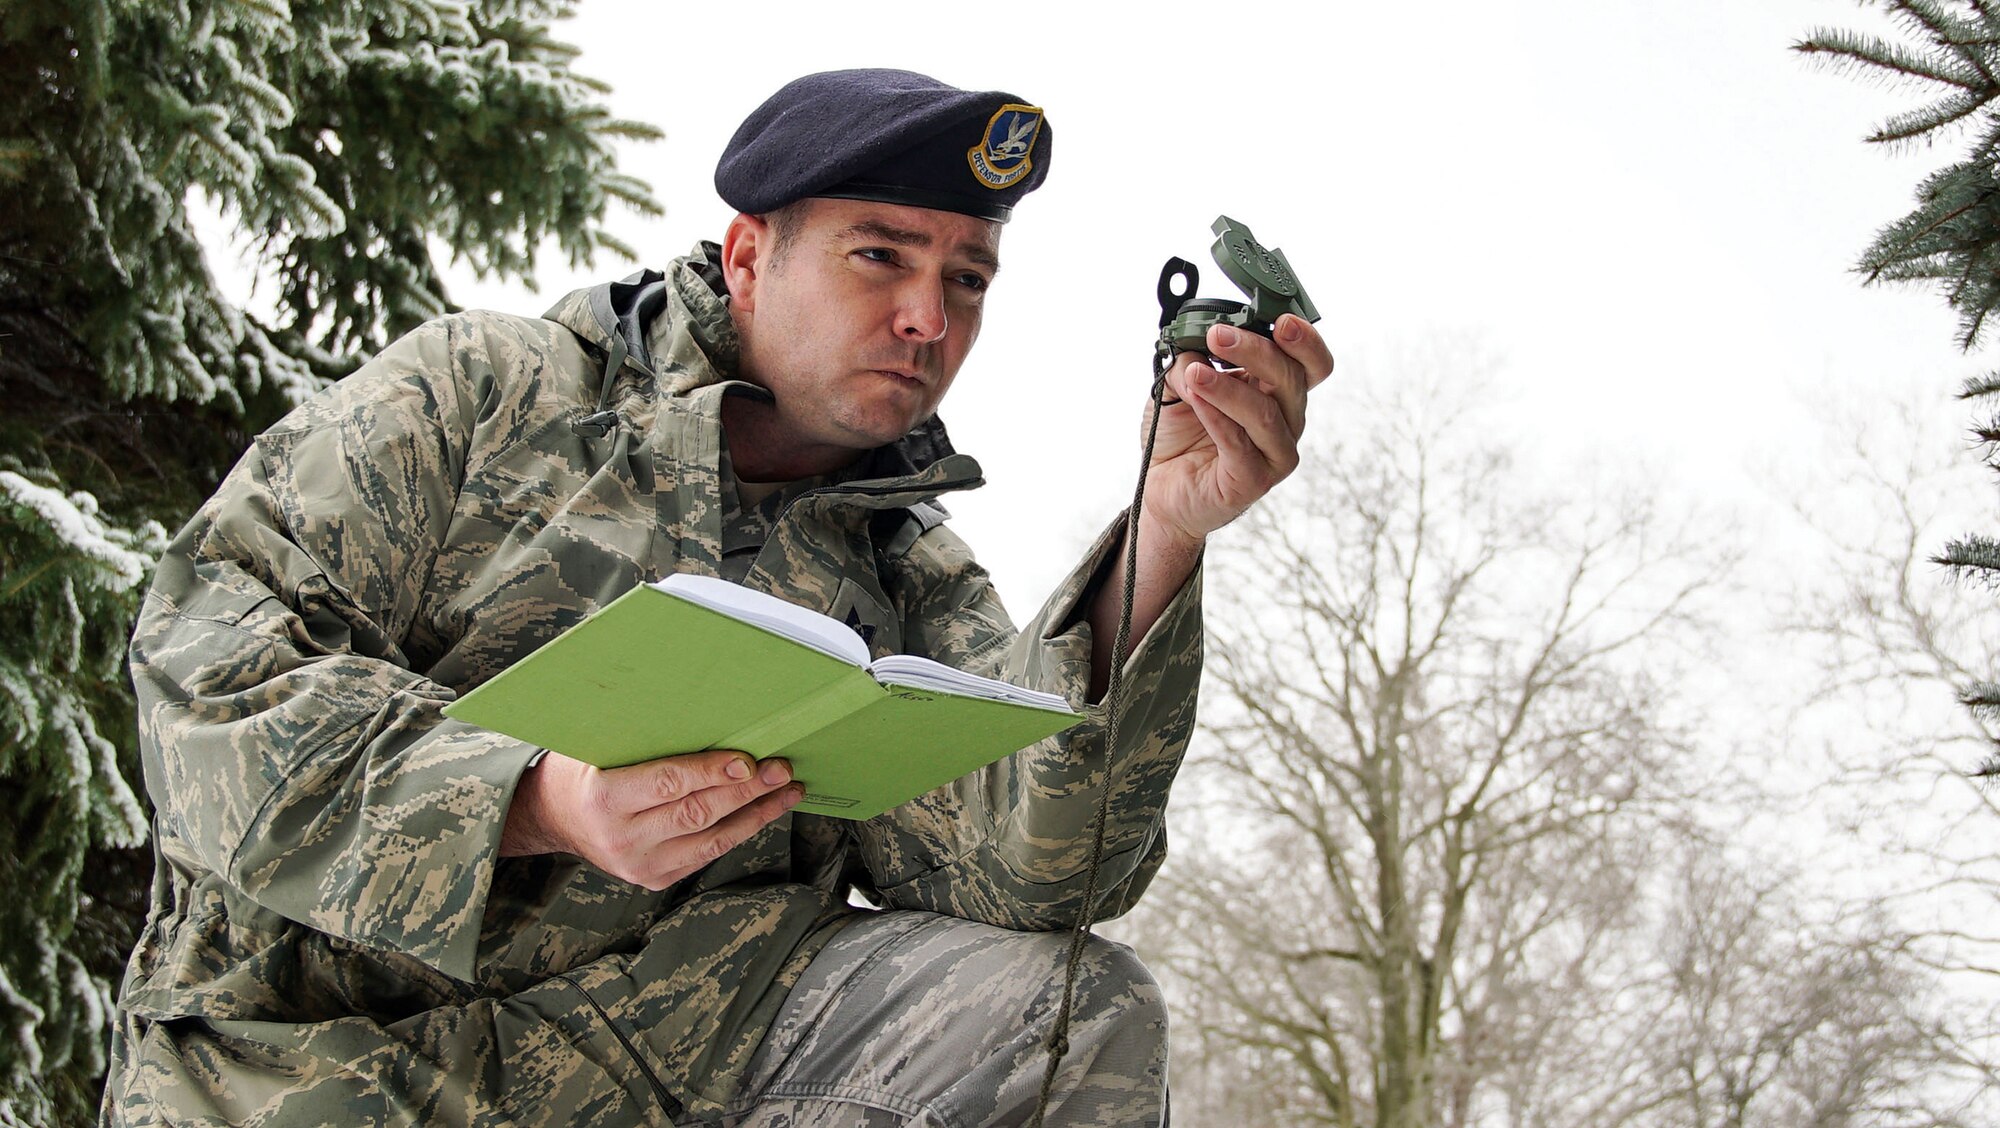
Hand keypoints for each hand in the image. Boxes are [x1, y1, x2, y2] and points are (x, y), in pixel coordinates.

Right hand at [500, 748, 802, 889]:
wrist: (554, 818)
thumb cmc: (579, 769)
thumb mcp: (595, 744)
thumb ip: (641, 736)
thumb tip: (703, 709)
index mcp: (605, 799)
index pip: (667, 784)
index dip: (710, 772)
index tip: (747, 760)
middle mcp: (624, 838)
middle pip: (697, 813)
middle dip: (746, 791)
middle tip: (781, 769)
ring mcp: (641, 865)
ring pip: (712, 838)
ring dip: (756, 813)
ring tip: (787, 791)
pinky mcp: (657, 878)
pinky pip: (708, 853)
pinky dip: (740, 830)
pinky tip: (764, 811)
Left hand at [1142, 313, 1334, 543]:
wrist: (1160, 486)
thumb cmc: (1180, 434)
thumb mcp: (1178, 384)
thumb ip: (1189, 361)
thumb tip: (1194, 348)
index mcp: (1277, 391)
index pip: (1311, 363)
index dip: (1305, 340)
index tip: (1280, 319)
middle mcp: (1285, 420)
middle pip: (1291, 379)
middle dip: (1256, 351)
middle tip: (1219, 335)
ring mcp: (1274, 453)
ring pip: (1264, 412)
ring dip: (1227, 387)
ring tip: (1194, 373)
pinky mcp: (1253, 480)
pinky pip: (1239, 443)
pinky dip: (1216, 416)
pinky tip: (1195, 398)